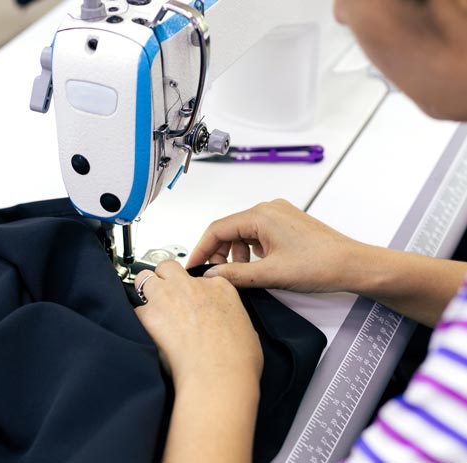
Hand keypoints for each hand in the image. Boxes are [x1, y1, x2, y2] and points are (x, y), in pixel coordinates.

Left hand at [134, 260, 262, 390]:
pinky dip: (139, 319)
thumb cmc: (236, 360)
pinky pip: (136, 309)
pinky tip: (146, 331)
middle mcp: (192, 285)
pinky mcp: (150, 314)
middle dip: (164, 278)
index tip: (192, 302)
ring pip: (145, 279)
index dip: (193, 290)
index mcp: (220, 287)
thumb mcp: (246, 330)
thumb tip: (225, 326)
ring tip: (151, 309)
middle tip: (165, 297)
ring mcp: (168, 296)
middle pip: (168, 267)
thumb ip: (231, 318)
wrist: (218, 376)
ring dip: (146, 292)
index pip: (200, 277)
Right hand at [187, 199, 364, 292]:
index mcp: (261, 214)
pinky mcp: (287, 224)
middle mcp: (269, 209)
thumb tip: (212, 275)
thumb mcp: (270, 273)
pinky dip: (251, 250)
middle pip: (229, 229)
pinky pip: (258, 234)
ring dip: (236, 253)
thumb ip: (235, 274)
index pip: (217, 229)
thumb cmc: (321, 264)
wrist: (353, 265)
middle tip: (215, 274)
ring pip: (243, 232)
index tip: (194, 266)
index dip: (202, 249)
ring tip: (240, 273)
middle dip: (219, 252)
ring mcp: (279, 215)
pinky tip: (256, 265)